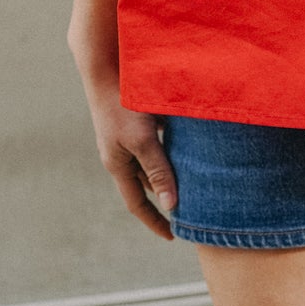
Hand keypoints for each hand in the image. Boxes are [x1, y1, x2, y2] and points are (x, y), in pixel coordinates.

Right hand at [81, 73, 179, 239]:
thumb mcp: (142, 140)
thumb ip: (158, 170)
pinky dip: (173, 149)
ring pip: (153, 162)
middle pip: (146, 184)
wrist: (107, 68)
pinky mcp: (136, 122)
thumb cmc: (122, 104)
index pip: (136, 203)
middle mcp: (121, 154)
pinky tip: (192, 148)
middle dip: (166, 197)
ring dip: (171, 172)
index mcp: (117, 165)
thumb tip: (171, 203)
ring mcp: (127, 138)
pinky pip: (157, 143)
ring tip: (197, 182)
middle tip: (191, 210)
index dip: (153, 221)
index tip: (172, 236)